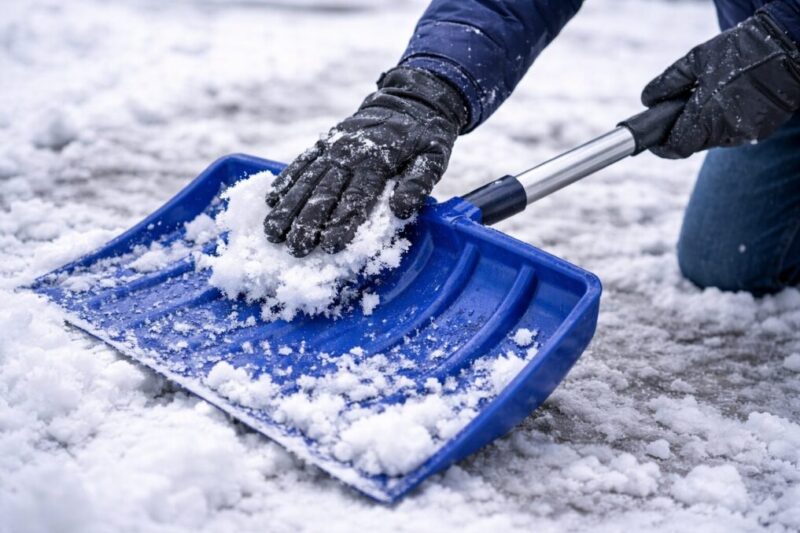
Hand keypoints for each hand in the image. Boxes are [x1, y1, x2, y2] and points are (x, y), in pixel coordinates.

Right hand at [263, 67, 466, 256]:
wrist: (411, 99)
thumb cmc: (425, 137)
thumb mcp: (434, 157)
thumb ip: (419, 183)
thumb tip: (400, 209)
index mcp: (377, 160)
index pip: (357, 198)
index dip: (343, 223)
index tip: (330, 247)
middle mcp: (349, 154)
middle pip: (324, 192)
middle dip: (308, 223)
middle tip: (295, 249)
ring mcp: (333, 147)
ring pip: (306, 180)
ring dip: (288, 208)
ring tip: (272, 233)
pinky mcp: (324, 142)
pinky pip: (301, 162)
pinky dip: (285, 180)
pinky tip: (271, 200)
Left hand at [642, 11, 799, 158]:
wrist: (789, 48)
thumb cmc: (741, 51)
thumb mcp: (697, 60)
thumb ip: (668, 82)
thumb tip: (648, 99)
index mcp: (706, 116)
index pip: (676, 148)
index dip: (662, 147)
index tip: (655, 141)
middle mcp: (725, 131)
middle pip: (695, 143)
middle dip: (685, 130)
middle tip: (684, 110)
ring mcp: (745, 133)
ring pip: (715, 139)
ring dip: (708, 126)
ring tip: (712, 98)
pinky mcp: (761, 131)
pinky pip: (735, 133)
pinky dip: (727, 122)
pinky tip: (732, 100)